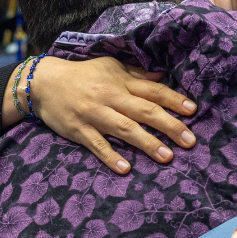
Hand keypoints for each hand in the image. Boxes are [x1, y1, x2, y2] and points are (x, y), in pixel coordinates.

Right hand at [7, 57, 197, 173]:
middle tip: (190, 140)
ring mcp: (94, 115)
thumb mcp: (111, 68)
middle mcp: (110, 97)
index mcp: (120, 82)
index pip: (152, 90)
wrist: (44, 83)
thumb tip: (163, 76)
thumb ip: (137, 75)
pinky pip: (97, 145)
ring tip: (167, 157)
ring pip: (124, 129)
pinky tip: (126, 169)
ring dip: (147, 143)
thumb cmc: (83, 75)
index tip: (193, 110)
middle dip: (168, 125)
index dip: (172, 100)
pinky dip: (110, 157)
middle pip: (144, 111)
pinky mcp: (79, 131)